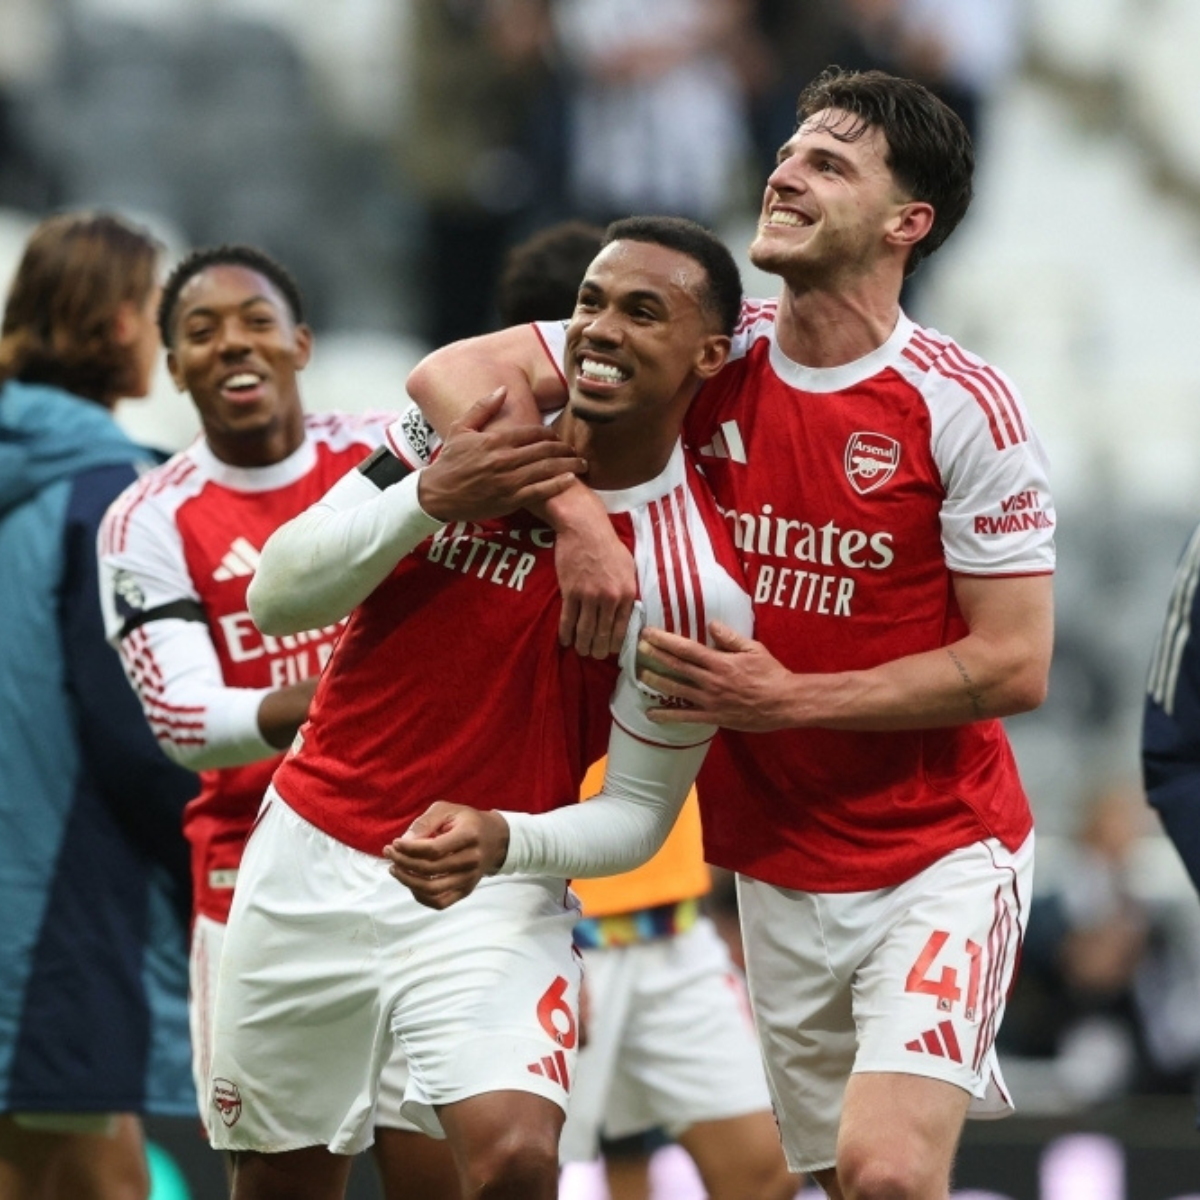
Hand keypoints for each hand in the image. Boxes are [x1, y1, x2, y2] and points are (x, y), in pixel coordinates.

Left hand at [383, 802, 509, 909]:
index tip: (394, 843)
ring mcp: (470, 878)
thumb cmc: (466, 821)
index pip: (434, 849)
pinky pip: (440, 902)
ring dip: (408, 881)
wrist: (495, 839)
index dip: (410, 849)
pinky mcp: (466, 891)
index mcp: (469, 835)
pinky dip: (420, 897)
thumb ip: (425, 823)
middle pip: (430, 870)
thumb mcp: (446, 810)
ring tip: (395, 869)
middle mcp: (472, 860)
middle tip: (390, 853)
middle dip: (403, 862)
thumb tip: (404, 841)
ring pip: (433, 889)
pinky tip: (410, 883)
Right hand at [417, 388, 585, 522]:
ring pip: (547, 470)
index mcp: (495, 440)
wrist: (437, 494)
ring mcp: (509, 481)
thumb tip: (502, 389)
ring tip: (582, 464)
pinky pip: (540, 491)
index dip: (550, 434)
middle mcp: (505, 459)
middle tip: (577, 450)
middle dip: (565, 449)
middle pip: (545, 450)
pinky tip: (570, 479)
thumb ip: (482, 408)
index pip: (532, 432)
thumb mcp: (460, 428)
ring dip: (568, 465)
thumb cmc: (449, 461)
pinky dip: (557, 484)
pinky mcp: (510, 500)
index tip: (558, 437)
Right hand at [546, 487, 635, 658]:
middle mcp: (610, 598)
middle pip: (603, 635)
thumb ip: (629, 590)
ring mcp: (589, 596)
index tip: (610, 651)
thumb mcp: (629, 567)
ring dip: (582, 645)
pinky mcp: (570, 592)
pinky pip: (568, 620)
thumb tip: (628, 612)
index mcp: (627, 593)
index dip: (615, 645)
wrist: (585, 528)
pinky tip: (565, 641)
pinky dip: (566, 633)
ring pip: (585, 631)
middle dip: (598, 650)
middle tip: (593, 656)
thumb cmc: (608, 545)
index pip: (622, 630)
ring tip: (580, 651)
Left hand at [637, 620, 798, 731]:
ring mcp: (711, 700)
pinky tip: (651, 714)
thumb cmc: (771, 674)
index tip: (649, 632)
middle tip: (638, 646)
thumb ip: (730, 638)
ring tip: (640, 674)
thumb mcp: (754, 649)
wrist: (784, 703)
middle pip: (677, 666)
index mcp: (720, 662)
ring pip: (677, 690)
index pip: (686, 648)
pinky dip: (667, 715)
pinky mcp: (713, 717)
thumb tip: (711, 624)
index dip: (665, 640)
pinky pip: (686, 717)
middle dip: (655, 655)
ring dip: (656, 681)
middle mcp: (711, 680)